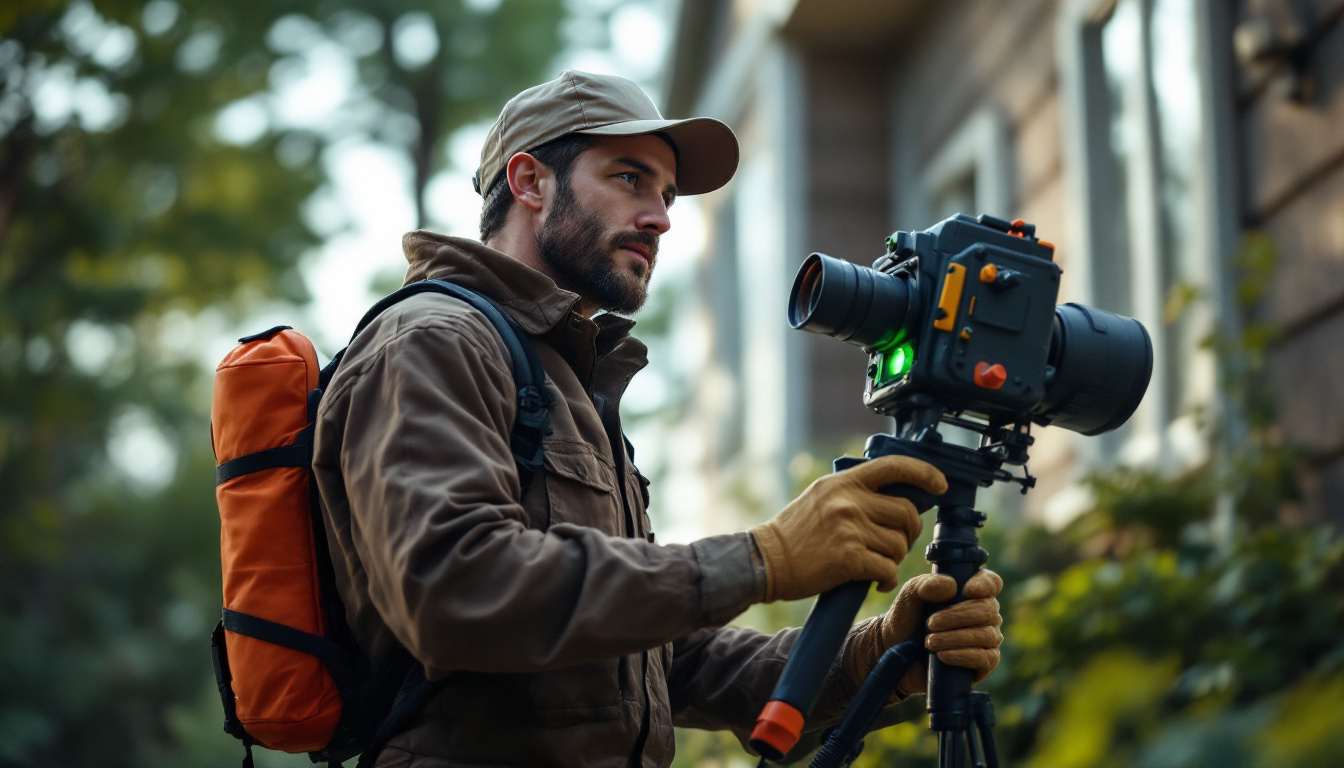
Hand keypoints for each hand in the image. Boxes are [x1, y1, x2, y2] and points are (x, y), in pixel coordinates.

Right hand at [748, 456, 946, 602]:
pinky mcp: (849, 558)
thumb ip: (854, 493)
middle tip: (898, 544)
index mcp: (844, 482)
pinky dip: (887, 579)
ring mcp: (850, 528)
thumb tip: (899, 498)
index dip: (925, 473)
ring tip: (878, 565)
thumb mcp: (821, 497)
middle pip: (907, 512)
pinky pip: (889, 568)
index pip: (895, 466)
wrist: (765, 561)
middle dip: (910, 532)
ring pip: (900, 544)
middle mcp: (849, 500)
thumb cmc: (795, 533)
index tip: (940, 485)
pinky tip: (875, 582)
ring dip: (894, 559)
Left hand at [841, 569, 1002, 697]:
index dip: (984, 585)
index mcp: (970, 592)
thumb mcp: (909, 597)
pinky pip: (987, 658)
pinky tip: (942, 656)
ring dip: (955, 638)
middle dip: (958, 616)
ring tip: (930, 642)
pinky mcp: (984, 664)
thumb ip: (924, 584)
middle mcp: (984, 614)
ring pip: (986, 635)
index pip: (992, 582)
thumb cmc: (907, 620)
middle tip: (931, 623)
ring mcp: (986, 640)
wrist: (898, 654)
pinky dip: (963, 655)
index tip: (965, 591)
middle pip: (988, 610)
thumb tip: (951, 586)